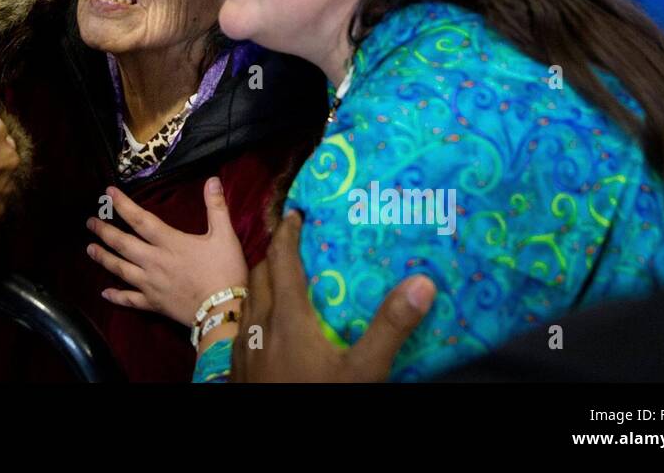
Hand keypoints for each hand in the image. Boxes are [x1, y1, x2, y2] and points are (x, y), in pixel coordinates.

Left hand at [86, 178, 248, 326]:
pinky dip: (116, 296)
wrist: (224, 311)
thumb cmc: (225, 271)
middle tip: (90, 222)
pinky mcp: (153, 304)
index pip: (140, 219)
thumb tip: (212, 180)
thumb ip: (216, 207)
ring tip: (89, 249)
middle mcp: (154, 262)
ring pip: (120, 270)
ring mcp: (151, 284)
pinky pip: (130, 300)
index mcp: (169, 242)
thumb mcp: (225, 236)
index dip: (123, 205)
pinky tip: (105, 293)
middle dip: (104, 231)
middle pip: (123, 244)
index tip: (107, 193)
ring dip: (104, 258)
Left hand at [231, 212, 435, 381]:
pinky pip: (243, 328)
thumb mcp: (363, 370)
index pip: (282, 259)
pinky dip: (256, 314)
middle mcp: (259, 325)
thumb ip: (390, 326)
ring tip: (286, 281)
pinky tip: (272, 329)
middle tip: (295, 244)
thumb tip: (423, 282)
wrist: (281, 449)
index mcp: (286, 316)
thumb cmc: (319, 399)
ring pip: (248, 300)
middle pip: (260, 274)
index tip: (298, 214)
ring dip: (263, 283)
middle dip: (275, 254)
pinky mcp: (240, 370)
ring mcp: (245, 348)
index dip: (288, 233)